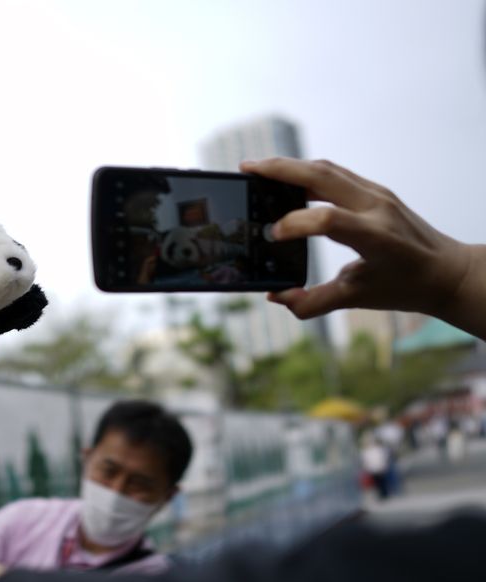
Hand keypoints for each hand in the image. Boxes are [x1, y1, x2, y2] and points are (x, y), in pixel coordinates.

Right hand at [241, 158, 473, 319]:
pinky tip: (286, 179)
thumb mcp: (356, 299)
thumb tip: (275, 297)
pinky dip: (306, 172)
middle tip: (246, 169)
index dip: (293, 225)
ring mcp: (377, 194)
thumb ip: (312, 302)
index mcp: (375, 236)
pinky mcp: (375, 191)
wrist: (447, 272)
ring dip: (290, 166)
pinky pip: (336, 174)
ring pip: (327, 168)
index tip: (271, 237)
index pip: (326, 219)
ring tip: (258, 169)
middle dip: (279, 169)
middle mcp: (377, 207)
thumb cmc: (405, 287)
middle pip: (322, 174)